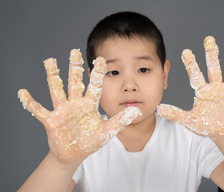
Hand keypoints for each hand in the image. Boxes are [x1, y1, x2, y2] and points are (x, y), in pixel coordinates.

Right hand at [18, 49, 140, 163]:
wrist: (75, 154)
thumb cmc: (91, 141)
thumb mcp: (107, 132)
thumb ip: (120, 121)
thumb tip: (136, 111)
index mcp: (89, 104)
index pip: (94, 86)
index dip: (98, 73)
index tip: (101, 58)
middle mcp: (75, 104)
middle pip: (75, 82)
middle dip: (75, 67)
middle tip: (75, 51)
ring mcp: (62, 111)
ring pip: (57, 90)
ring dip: (53, 76)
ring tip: (50, 61)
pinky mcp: (51, 120)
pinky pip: (38, 110)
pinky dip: (30, 102)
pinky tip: (23, 92)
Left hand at [157, 36, 223, 138]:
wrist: (222, 133)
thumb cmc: (206, 125)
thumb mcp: (190, 120)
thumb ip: (175, 114)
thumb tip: (159, 108)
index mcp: (203, 91)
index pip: (196, 75)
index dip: (191, 64)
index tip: (185, 51)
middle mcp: (216, 87)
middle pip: (213, 68)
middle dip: (211, 54)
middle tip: (208, 39)